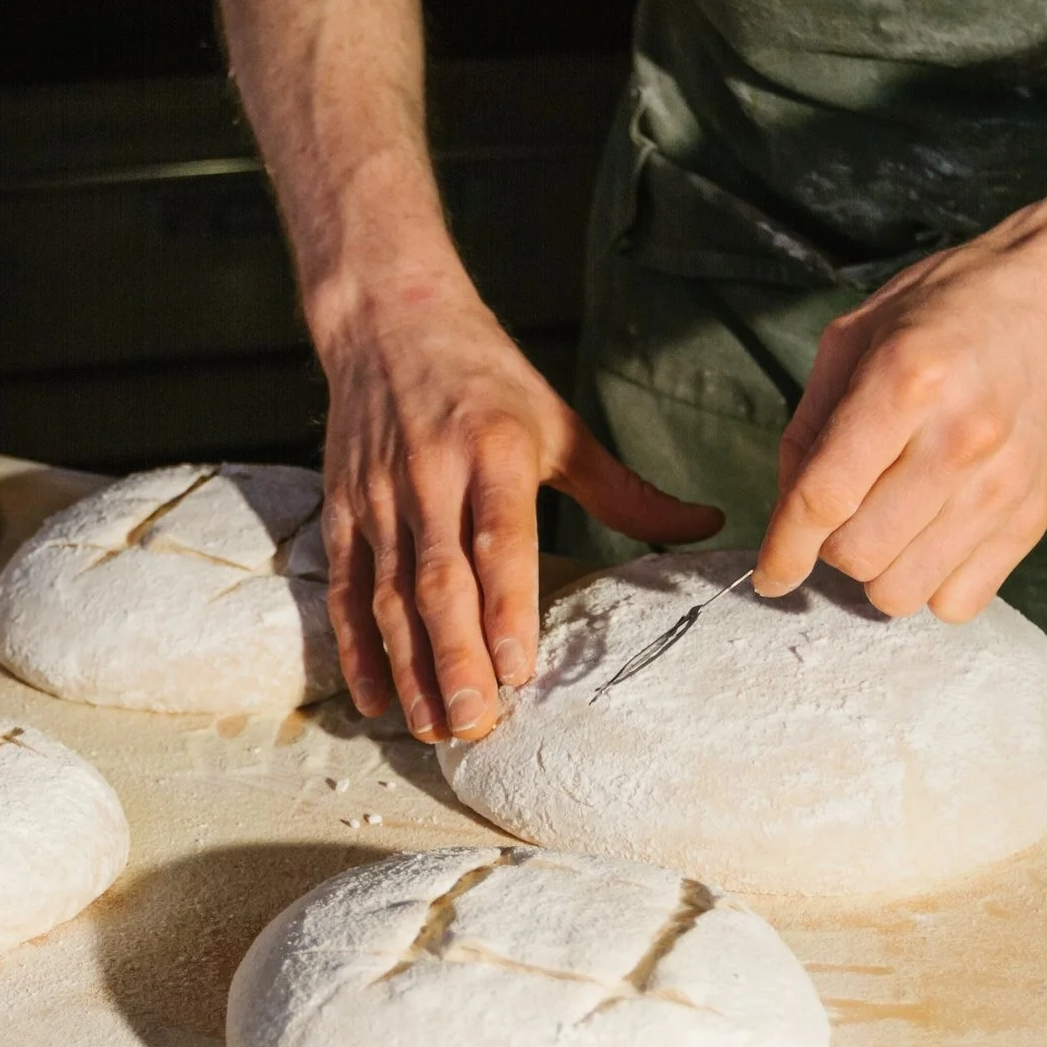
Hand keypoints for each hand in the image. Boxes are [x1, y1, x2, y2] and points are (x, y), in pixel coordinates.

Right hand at [319, 281, 722, 741]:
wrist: (388, 320)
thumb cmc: (486, 378)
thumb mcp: (560, 425)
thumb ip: (625, 491)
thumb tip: (704, 527)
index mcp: (495, 450)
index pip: (499, 538)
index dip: (506, 607)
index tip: (519, 670)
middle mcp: (431, 475)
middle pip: (439, 580)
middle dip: (455, 657)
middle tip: (476, 723)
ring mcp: (380, 496)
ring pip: (389, 595)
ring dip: (410, 667)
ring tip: (435, 727)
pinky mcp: (342, 509)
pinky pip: (346, 589)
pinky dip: (356, 648)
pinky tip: (376, 699)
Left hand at [755, 214, 1046, 619]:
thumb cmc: (943, 315)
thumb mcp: (853, 340)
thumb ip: (808, 430)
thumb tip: (786, 520)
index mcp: (907, 381)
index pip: (825, 498)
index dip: (783, 549)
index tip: (769, 575)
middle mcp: (962, 438)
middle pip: (858, 554)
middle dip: (832, 545)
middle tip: (848, 507)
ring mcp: (1004, 484)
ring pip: (902, 591)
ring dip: (879, 569)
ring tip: (890, 520)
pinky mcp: (1034, 517)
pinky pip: (955, 602)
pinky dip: (929, 583)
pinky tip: (931, 535)